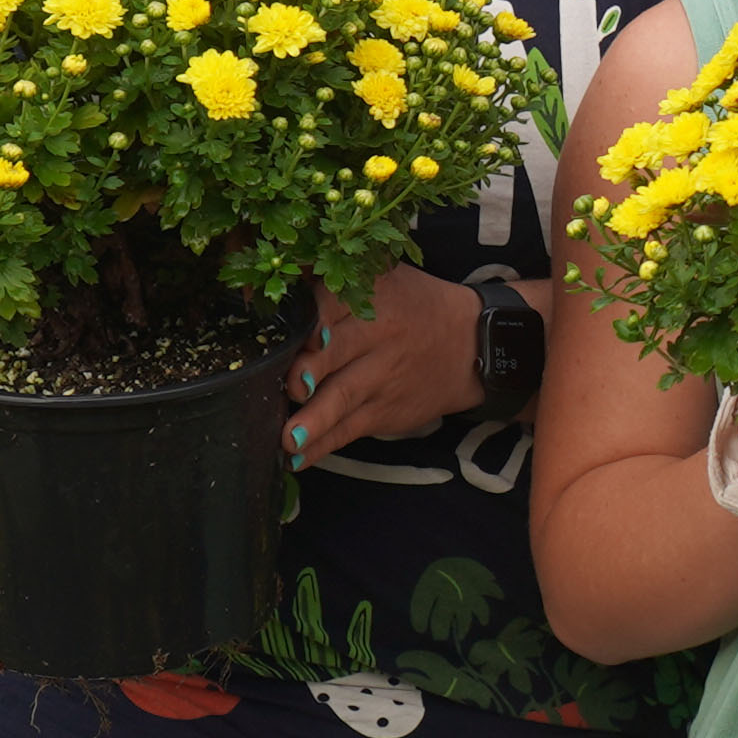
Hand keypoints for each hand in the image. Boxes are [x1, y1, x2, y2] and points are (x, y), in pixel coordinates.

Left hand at [284, 267, 519, 470]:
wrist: (472, 343)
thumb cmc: (412, 305)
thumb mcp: (384, 278)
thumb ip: (331, 280)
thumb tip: (266, 280)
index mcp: (374, 297)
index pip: (339, 301)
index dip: (318, 317)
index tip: (301, 332)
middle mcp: (379, 337)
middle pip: (339, 352)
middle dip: (312, 368)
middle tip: (292, 384)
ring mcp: (382, 379)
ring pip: (342, 398)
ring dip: (314, 419)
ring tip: (289, 438)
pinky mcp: (385, 412)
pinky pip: (349, 430)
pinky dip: (322, 446)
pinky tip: (297, 459)